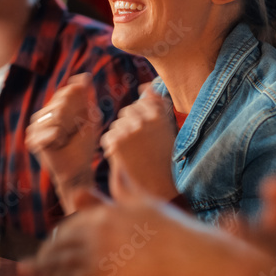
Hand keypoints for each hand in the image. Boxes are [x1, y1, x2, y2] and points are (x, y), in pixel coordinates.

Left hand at [23, 176, 183, 275]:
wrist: (187, 256)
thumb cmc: (172, 230)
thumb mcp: (145, 201)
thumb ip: (126, 185)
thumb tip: (117, 163)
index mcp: (106, 213)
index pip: (73, 224)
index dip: (61, 236)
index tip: (55, 243)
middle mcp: (97, 230)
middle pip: (62, 241)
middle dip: (47, 252)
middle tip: (35, 262)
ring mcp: (97, 252)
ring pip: (59, 259)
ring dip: (43, 268)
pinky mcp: (99, 275)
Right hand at [26, 74, 103, 211]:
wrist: (77, 168)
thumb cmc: (84, 144)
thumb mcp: (90, 117)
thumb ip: (87, 97)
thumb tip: (85, 76)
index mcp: (56, 106)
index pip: (67, 91)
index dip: (79, 104)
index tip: (83, 119)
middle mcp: (44, 113)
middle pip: (61, 102)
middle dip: (74, 117)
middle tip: (73, 132)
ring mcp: (36, 126)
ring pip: (54, 115)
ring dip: (66, 128)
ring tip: (66, 139)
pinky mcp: (32, 139)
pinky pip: (47, 131)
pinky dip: (57, 137)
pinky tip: (59, 144)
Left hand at [101, 84, 178, 200]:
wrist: (159, 189)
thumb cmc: (165, 161)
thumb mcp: (167, 130)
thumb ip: (156, 106)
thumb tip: (144, 87)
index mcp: (161, 114)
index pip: (143, 101)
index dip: (142, 117)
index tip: (147, 134)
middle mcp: (147, 118)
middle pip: (127, 112)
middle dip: (129, 126)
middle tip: (139, 147)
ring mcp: (132, 128)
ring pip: (116, 125)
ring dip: (120, 137)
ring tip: (134, 154)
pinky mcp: (119, 141)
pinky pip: (107, 137)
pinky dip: (112, 148)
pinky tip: (124, 159)